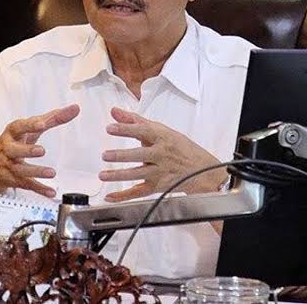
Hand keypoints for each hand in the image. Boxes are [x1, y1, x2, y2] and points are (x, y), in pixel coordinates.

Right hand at [0, 104, 79, 197]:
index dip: (30, 125)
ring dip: (36, 171)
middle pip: (14, 150)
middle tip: (41, 150)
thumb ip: (53, 118)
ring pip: (21, 170)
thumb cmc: (14, 141)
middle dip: (27, 150)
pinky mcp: (14, 180)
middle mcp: (8, 149)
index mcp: (13, 133)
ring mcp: (10, 165)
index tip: (42, 123)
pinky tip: (50, 191)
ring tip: (51, 172)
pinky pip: (27, 185)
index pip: (19, 127)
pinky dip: (39, 189)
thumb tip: (74, 109)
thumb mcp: (30, 128)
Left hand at [99, 107, 225, 201]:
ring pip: (138, 174)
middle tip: (106, 155)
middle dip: (122, 155)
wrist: (203, 170)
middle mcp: (161, 155)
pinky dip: (124, 195)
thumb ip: (135, 121)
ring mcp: (160, 172)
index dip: (126, 129)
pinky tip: (110, 195)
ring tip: (103, 175)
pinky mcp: (158, 186)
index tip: (110, 128)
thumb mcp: (161, 130)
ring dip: (119, 176)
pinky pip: (139, 192)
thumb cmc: (180, 148)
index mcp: (162, 137)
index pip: (143, 131)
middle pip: (140, 155)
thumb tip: (115, 112)